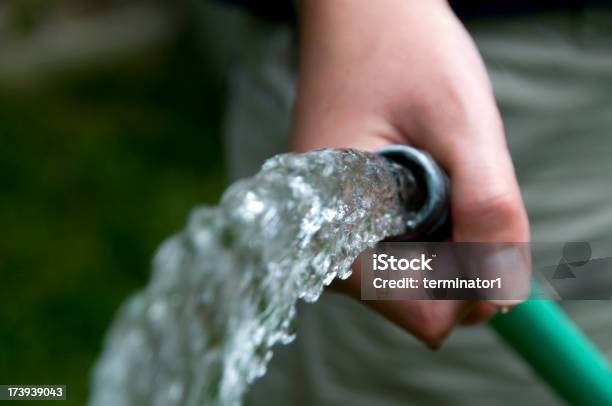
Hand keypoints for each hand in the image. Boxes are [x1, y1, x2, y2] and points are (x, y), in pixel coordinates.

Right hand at [291, 0, 529, 347]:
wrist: (357, 12)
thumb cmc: (401, 52)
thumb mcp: (461, 124)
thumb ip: (489, 209)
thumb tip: (501, 294)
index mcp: (341, 239)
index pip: (425, 317)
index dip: (472, 279)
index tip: (481, 215)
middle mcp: (332, 250)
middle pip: (427, 297)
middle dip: (464, 246)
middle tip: (455, 168)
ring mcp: (341, 234)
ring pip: (425, 272)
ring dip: (453, 226)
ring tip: (436, 157)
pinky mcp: (353, 217)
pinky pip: (413, 246)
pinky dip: (439, 215)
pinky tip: (426, 164)